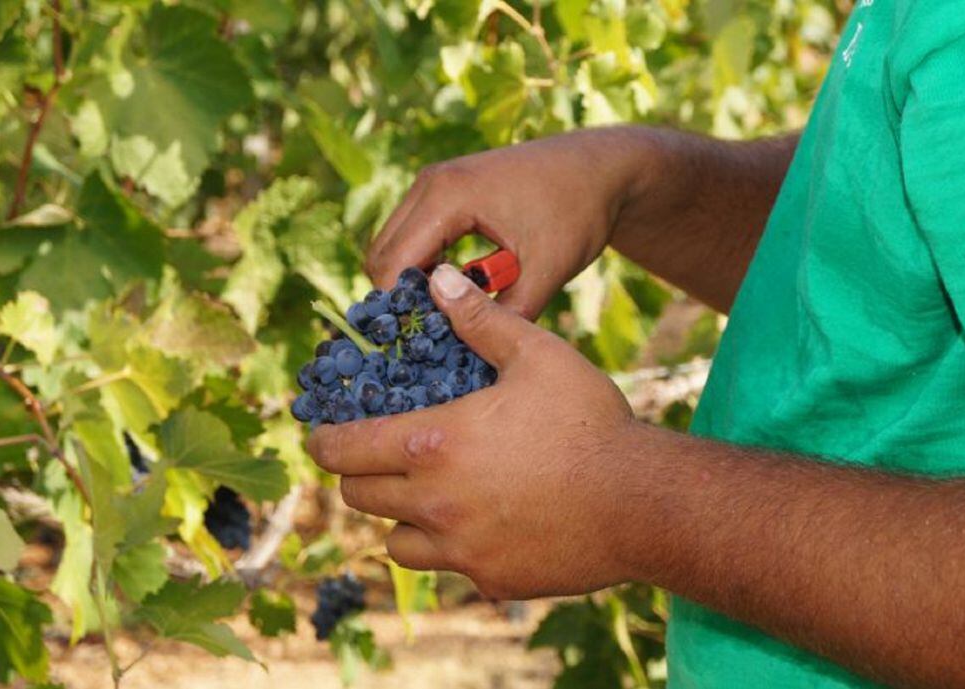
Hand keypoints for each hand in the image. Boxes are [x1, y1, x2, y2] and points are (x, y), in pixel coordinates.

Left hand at [309, 265, 640, 598]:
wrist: (642, 502)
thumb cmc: (588, 421)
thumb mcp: (537, 355)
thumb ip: (480, 320)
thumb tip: (439, 280)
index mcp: (432, 445)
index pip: (343, 451)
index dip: (324, 441)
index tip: (322, 436)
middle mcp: (434, 504)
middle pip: (358, 498)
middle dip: (357, 475)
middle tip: (374, 459)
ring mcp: (461, 550)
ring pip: (395, 545)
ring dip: (398, 520)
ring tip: (425, 498)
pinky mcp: (492, 581)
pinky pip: (450, 569)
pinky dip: (451, 550)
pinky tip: (482, 526)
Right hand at [366, 128, 657, 319]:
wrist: (600, 168)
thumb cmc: (578, 212)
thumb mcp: (546, 271)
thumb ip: (505, 314)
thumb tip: (467, 353)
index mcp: (448, 195)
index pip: (393, 265)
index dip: (400, 311)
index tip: (421, 347)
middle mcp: (430, 183)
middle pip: (382, 255)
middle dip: (401, 300)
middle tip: (436, 335)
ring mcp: (434, 183)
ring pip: (393, 246)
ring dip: (413, 283)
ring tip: (452, 315)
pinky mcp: (443, 190)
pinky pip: (413, 236)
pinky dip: (425, 267)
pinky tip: (460, 292)